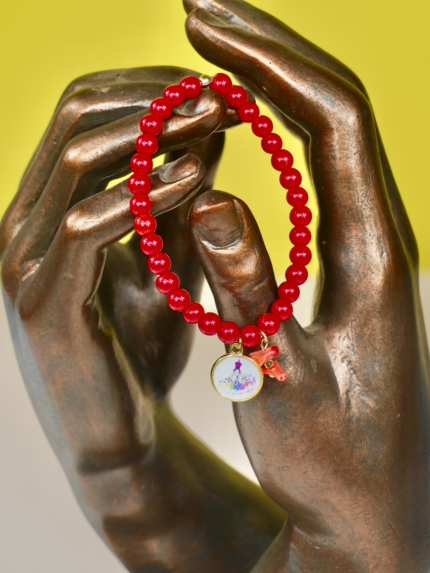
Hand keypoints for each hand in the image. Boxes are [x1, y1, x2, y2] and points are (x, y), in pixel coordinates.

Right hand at [0, 66, 283, 571]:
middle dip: (155, 98)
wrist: (121, 432)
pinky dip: (146, 194)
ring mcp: (26, 261)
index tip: (213, 89)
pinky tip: (199, 179)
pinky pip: (87, 226)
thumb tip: (206, 132)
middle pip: (76, 116)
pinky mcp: (45, 302)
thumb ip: (177, 199)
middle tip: (222, 97)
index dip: (150, 88)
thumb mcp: (166, 258)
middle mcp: (23, 222)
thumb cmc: (143, 345)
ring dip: (153, 132)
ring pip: (77, 160)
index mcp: (48, 205)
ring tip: (218, 123)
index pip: (85, 109)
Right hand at [184, 2, 429, 570]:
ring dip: (275, 83)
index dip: (271, 62)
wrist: (368, 502)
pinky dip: (279, 130)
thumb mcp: (279, 382)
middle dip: (270, 51)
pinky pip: (318, 172)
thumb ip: (247, 289)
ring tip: (216, 51)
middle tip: (204, 12)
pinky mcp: (350, 261)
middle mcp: (381, 234)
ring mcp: (368, 244)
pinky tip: (243, 122)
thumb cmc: (328, 457)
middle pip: (336, 108)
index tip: (206, 29)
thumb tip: (212, 198)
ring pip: (329, 134)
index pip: (334, 120)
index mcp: (374, 253)